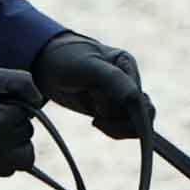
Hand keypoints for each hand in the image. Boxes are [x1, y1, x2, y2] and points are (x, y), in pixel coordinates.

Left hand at [33, 30, 153, 142]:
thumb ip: (112, 80)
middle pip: (143, 113)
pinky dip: (112, 130)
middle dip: (121, 122)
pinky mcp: (113, 108)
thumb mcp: (86, 67)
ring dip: (116, 126)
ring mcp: (121, 96)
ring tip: (95, 119)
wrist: (45, 64)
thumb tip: (136, 99)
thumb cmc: (64, 59)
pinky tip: (95, 122)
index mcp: (126, 64)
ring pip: (134, 123)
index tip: (103, 119)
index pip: (140, 98)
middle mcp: (129, 80)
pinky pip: (123, 127)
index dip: (131, 116)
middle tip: (96, 120)